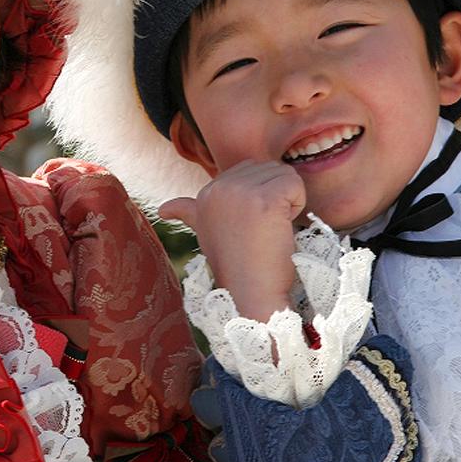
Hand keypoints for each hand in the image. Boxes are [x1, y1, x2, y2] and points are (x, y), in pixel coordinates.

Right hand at [159, 160, 304, 321]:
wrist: (251, 293)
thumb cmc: (236, 265)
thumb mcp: (206, 233)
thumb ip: (188, 213)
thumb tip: (163, 209)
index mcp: (206, 192)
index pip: (249, 169)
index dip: (259, 196)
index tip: (249, 228)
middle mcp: (219, 187)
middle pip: (268, 168)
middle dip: (275, 196)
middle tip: (263, 230)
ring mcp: (241, 193)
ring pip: (284, 174)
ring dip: (288, 201)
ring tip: (271, 229)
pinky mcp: (266, 200)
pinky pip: (295, 184)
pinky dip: (297, 206)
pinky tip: (282, 228)